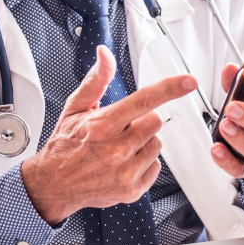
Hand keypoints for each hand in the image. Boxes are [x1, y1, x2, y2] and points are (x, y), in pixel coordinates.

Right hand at [20, 45, 197, 224]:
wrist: (54, 184)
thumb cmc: (65, 145)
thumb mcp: (75, 108)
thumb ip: (96, 80)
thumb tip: (105, 55)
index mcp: (103, 124)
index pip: (144, 100)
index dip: (170, 88)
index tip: (189, 81)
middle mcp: (115, 149)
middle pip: (155, 121)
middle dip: (142, 121)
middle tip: (121, 128)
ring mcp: (125, 171)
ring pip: (157, 143)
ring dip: (143, 142)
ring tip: (119, 148)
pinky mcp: (132, 189)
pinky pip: (155, 166)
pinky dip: (143, 163)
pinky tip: (123, 163)